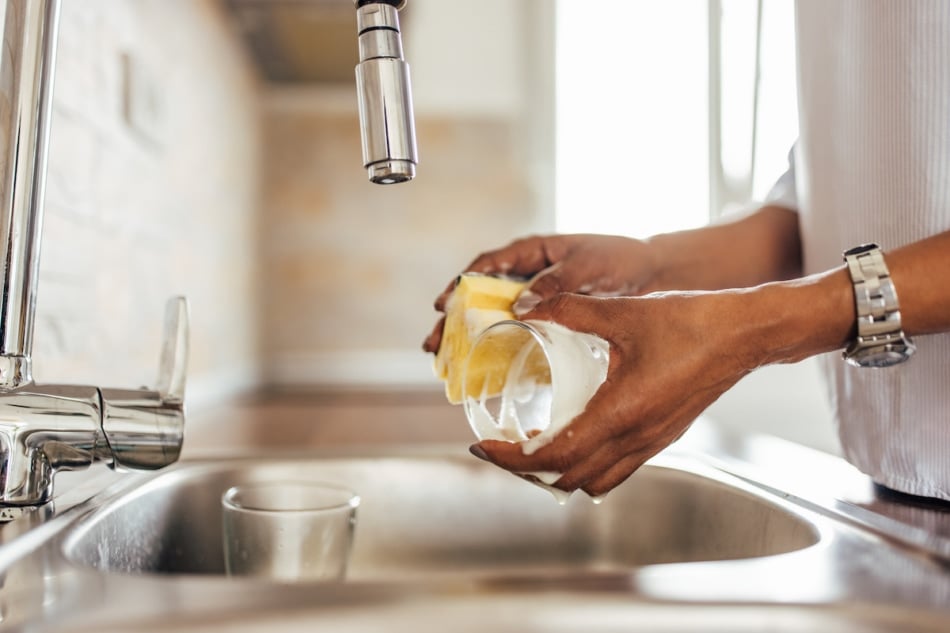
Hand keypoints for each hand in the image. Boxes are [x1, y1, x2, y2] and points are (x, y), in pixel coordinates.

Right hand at [423, 234, 658, 353]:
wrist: (650, 276)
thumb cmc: (618, 259)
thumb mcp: (586, 266)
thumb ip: (555, 283)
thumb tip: (520, 305)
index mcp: (531, 253)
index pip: (486, 266)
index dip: (461, 285)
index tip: (442, 303)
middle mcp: (526, 277)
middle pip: (479, 298)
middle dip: (453, 321)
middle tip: (433, 345)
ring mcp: (533, 301)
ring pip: (492, 321)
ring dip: (468, 342)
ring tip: (445, 365)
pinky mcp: (545, 324)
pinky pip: (515, 339)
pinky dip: (498, 355)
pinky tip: (482, 377)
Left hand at [468, 290, 755, 496]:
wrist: (745, 333)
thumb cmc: (692, 322)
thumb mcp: (623, 312)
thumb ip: (569, 309)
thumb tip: (527, 306)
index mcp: (622, 413)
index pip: (555, 455)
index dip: (513, 457)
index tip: (484, 446)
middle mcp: (637, 438)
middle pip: (568, 478)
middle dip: (526, 469)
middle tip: (498, 447)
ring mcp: (652, 442)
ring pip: (594, 481)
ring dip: (557, 472)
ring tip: (530, 449)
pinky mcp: (663, 436)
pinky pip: (617, 469)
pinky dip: (586, 466)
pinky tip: (574, 440)